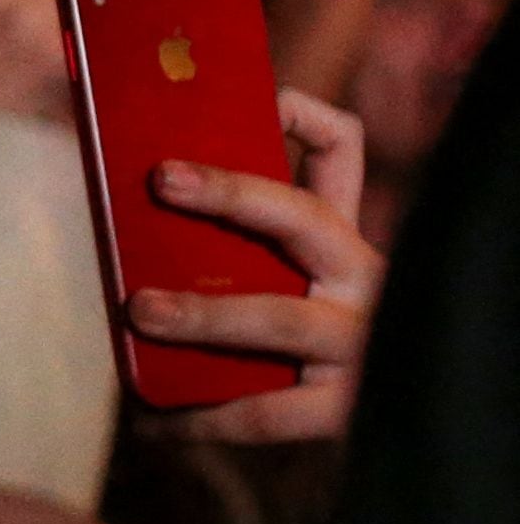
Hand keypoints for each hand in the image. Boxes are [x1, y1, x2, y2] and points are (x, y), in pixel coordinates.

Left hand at [130, 89, 384, 444]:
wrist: (398, 430)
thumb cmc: (302, 348)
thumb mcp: (284, 283)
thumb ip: (227, 253)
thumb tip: (126, 228)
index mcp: (343, 238)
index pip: (341, 152)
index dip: (303, 115)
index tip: (257, 93)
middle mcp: (364, 280)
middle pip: (305, 217)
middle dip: (234, 194)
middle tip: (162, 180)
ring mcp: (360, 343)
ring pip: (280, 318)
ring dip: (206, 314)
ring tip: (140, 311)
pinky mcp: (344, 407)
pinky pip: (266, 412)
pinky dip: (201, 416)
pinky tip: (150, 422)